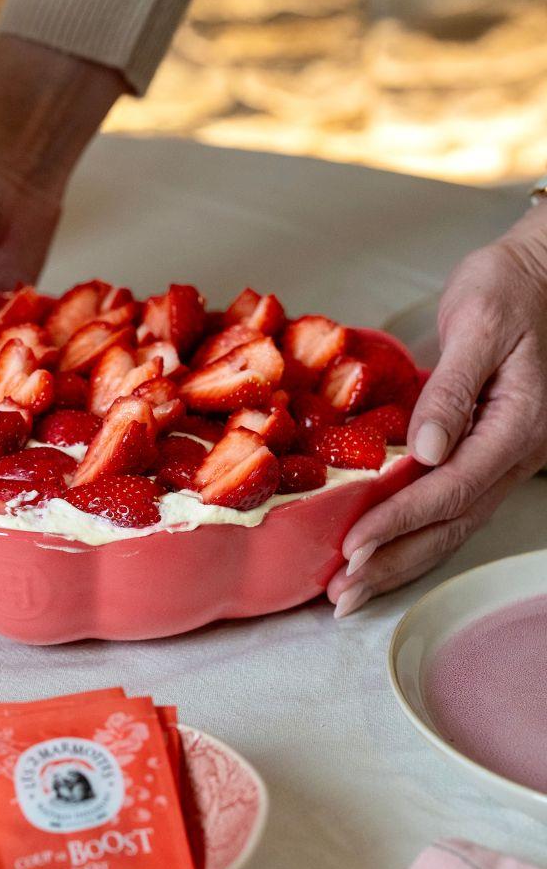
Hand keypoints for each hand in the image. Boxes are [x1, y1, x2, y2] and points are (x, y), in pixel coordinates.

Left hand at [329, 200, 546, 616]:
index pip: (451, 489)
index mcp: (517, 425)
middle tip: (343, 593)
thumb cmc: (510, 288)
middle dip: (394, 562)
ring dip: (401, 562)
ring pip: (452, 526)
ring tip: (352, 592)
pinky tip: (380, 553)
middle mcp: (516, 454)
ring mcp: (506, 459)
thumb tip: (426, 448)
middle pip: (451, 525)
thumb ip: (452, 388)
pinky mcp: (488, 454)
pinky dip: (414, 536)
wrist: (540, 275)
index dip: (399, 522)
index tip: (352, 546)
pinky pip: (451, 507)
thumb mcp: (479, 323)